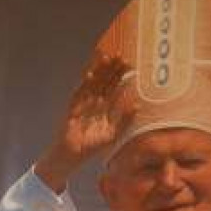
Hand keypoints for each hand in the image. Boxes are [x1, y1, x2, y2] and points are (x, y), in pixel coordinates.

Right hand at [35, 53, 134, 191]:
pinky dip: (84, 84)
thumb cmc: (92, 147)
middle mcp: (95, 103)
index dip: (122, 77)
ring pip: (93, 83)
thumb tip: (137, 104)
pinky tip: (90, 74)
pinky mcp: (72, 107)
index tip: (131, 66)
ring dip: (99, 71)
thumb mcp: (114, 133)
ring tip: (107, 58)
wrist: (73, 155)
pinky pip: (79, 93)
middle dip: (112, 69)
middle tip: (120, 56)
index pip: (115, 88)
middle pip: (104, 81)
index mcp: (105, 107)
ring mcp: (83, 103)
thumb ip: (125, 120)